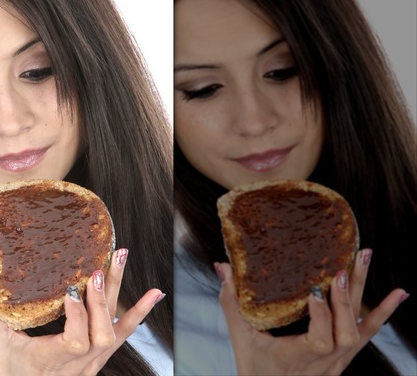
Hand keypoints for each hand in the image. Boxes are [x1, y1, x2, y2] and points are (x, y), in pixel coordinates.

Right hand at [0, 248, 165, 375]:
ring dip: (120, 292)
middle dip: (100, 298)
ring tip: (121, 257)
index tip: (72, 291)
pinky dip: (140, 312)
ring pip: (115, 328)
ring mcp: (93, 360)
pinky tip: (155, 293)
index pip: (75, 341)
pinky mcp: (100, 355)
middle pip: (102, 332)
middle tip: (97, 268)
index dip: (78, 316)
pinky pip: (124, 333)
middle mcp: (79, 363)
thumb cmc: (12, 371)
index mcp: (52, 359)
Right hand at [216, 248, 407, 374]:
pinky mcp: (345, 355)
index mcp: (296, 358)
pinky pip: (369, 333)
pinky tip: (400, 293)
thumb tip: (223, 267)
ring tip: (364, 258)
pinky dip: (385, 312)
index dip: (321, 316)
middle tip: (341, 270)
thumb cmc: (254, 367)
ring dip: (364, 294)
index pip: (319, 341)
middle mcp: (324, 362)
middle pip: (346, 332)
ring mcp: (338, 360)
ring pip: (360, 329)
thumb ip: (232, 303)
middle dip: (344, 300)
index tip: (316, 291)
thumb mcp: (241, 337)